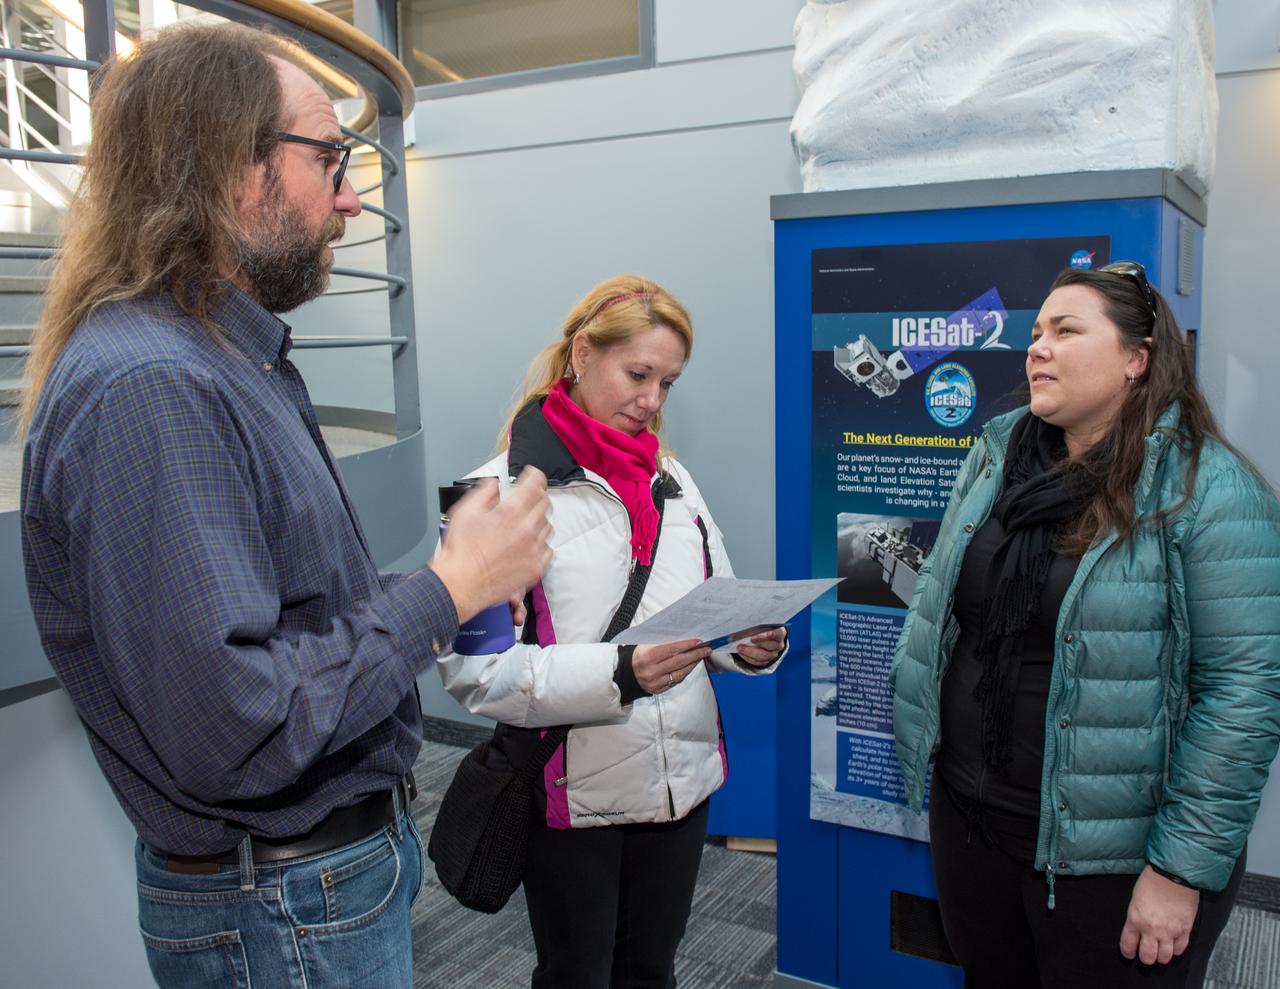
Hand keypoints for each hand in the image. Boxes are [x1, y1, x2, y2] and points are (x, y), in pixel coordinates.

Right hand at [430, 468, 552, 623]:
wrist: (461, 584)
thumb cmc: (460, 552)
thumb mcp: (465, 512)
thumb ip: (483, 493)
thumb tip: (494, 485)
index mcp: (510, 512)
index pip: (534, 485)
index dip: (535, 476)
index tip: (533, 476)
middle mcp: (526, 530)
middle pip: (545, 504)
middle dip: (537, 496)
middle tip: (528, 498)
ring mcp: (534, 550)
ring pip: (548, 527)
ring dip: (539, 521)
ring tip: (525, 524)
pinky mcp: (536, 568)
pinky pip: (549, 550)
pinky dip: (541, 544)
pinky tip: (529, 544)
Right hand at [633, 638, 709, 694]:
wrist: (624, 673)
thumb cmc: (637, 656)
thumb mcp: (645, 645)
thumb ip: (662, 643)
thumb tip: (682, 639)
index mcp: (647, 657)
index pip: (672, 650)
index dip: (686, 645)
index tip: (698, 641)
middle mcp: (652, 671)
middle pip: (679, 662)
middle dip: (695, 655)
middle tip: (706, 649)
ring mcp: (655, 683)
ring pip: (679, 674)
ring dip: (693, 664)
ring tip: (701, 657)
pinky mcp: (658, 690)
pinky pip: (675, 682)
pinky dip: (684, 673)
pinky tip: (691, 666)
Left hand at [734, 627, 786, 667]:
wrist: (760, 640)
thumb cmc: (760, 630)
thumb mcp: (760, 626)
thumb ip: (756, 626)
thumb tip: (746, 627)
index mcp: (779, 634)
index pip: (779, 634)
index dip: (775, 634)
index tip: (768, 633)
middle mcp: (778, 645)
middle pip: (771, 645)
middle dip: (760, 642)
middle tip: (751, 639)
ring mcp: (772, 655)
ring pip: (764, 656)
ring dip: (750, 652)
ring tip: (740, 647)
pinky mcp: (765, 662)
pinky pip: (758, 662)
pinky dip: (748, 658)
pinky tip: (741, 653)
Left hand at [1119, 865, 1200, 965]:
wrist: (1174, 874)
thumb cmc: (1152, 881)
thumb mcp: (1136, 899)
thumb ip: (1136, 917)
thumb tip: (1138, 929)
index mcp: (1135, 919)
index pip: (1127, 945)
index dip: (1128, 952)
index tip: (1129, 953)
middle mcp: (1151, 929)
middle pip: (1147, 956)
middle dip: (1146, 958)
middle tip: (1146, 954)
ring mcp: (1169, 931)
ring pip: (1165, 957)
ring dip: (1161, 956)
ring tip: (1160, 951)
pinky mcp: (1184, 930)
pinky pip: (1180, 949)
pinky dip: (1176, 950)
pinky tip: (1173, 945)